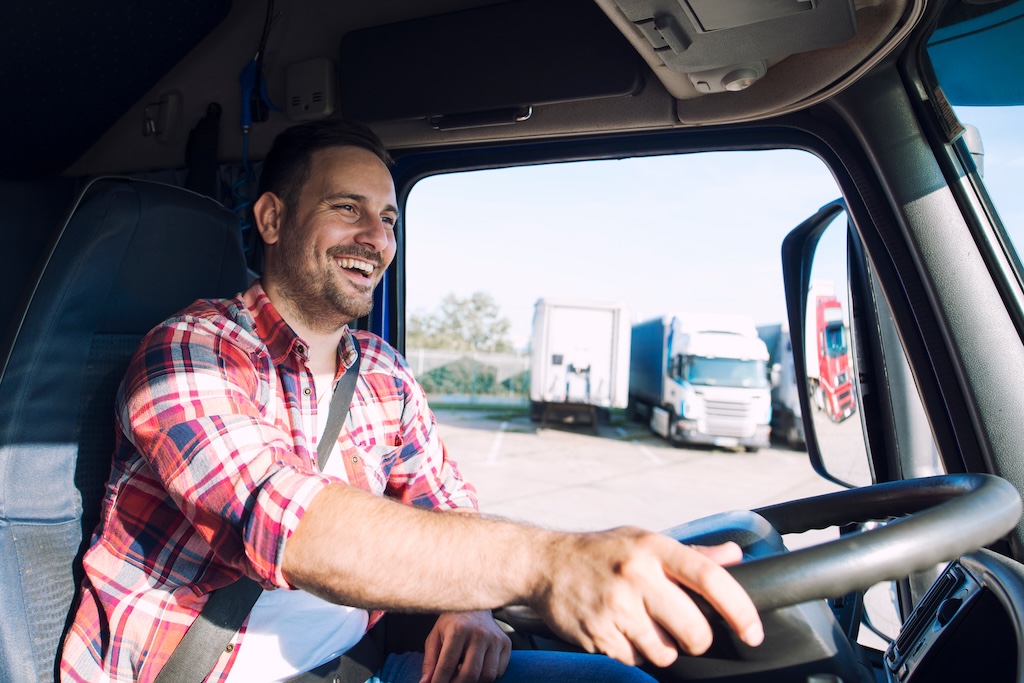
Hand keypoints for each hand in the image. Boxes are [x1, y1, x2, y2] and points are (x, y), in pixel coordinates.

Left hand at [419, 610, 511, 682]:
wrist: (475, 605)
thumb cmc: (452, 623)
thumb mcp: (435, 637)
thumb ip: (430, 661)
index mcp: (458, 629)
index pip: (447, 665)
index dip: (439, 682)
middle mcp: (479, 633)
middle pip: (469, 674)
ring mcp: (495, 638)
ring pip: (487, 675)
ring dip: (474, 682)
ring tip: (463, 675)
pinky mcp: (506, 643)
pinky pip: (499, 671)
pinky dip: (487, 676)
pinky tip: (477, 668)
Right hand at [533, 528, 762, 667]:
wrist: (545, 563)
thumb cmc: (601, 552)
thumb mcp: (645, 540)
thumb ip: (693, 553)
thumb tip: (735, 555)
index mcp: (653, 548)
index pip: (710, 578)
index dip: (740, 609)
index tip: (752, 631)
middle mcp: (636, 575)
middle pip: (694, 630)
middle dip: (696, 639)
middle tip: (682, 629)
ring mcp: (615, 606)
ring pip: (665, 652)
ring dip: (660, 647)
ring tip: (640, 623)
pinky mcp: (598, 633)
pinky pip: (634, 660)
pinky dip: (632, 652)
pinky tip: (617, 629)